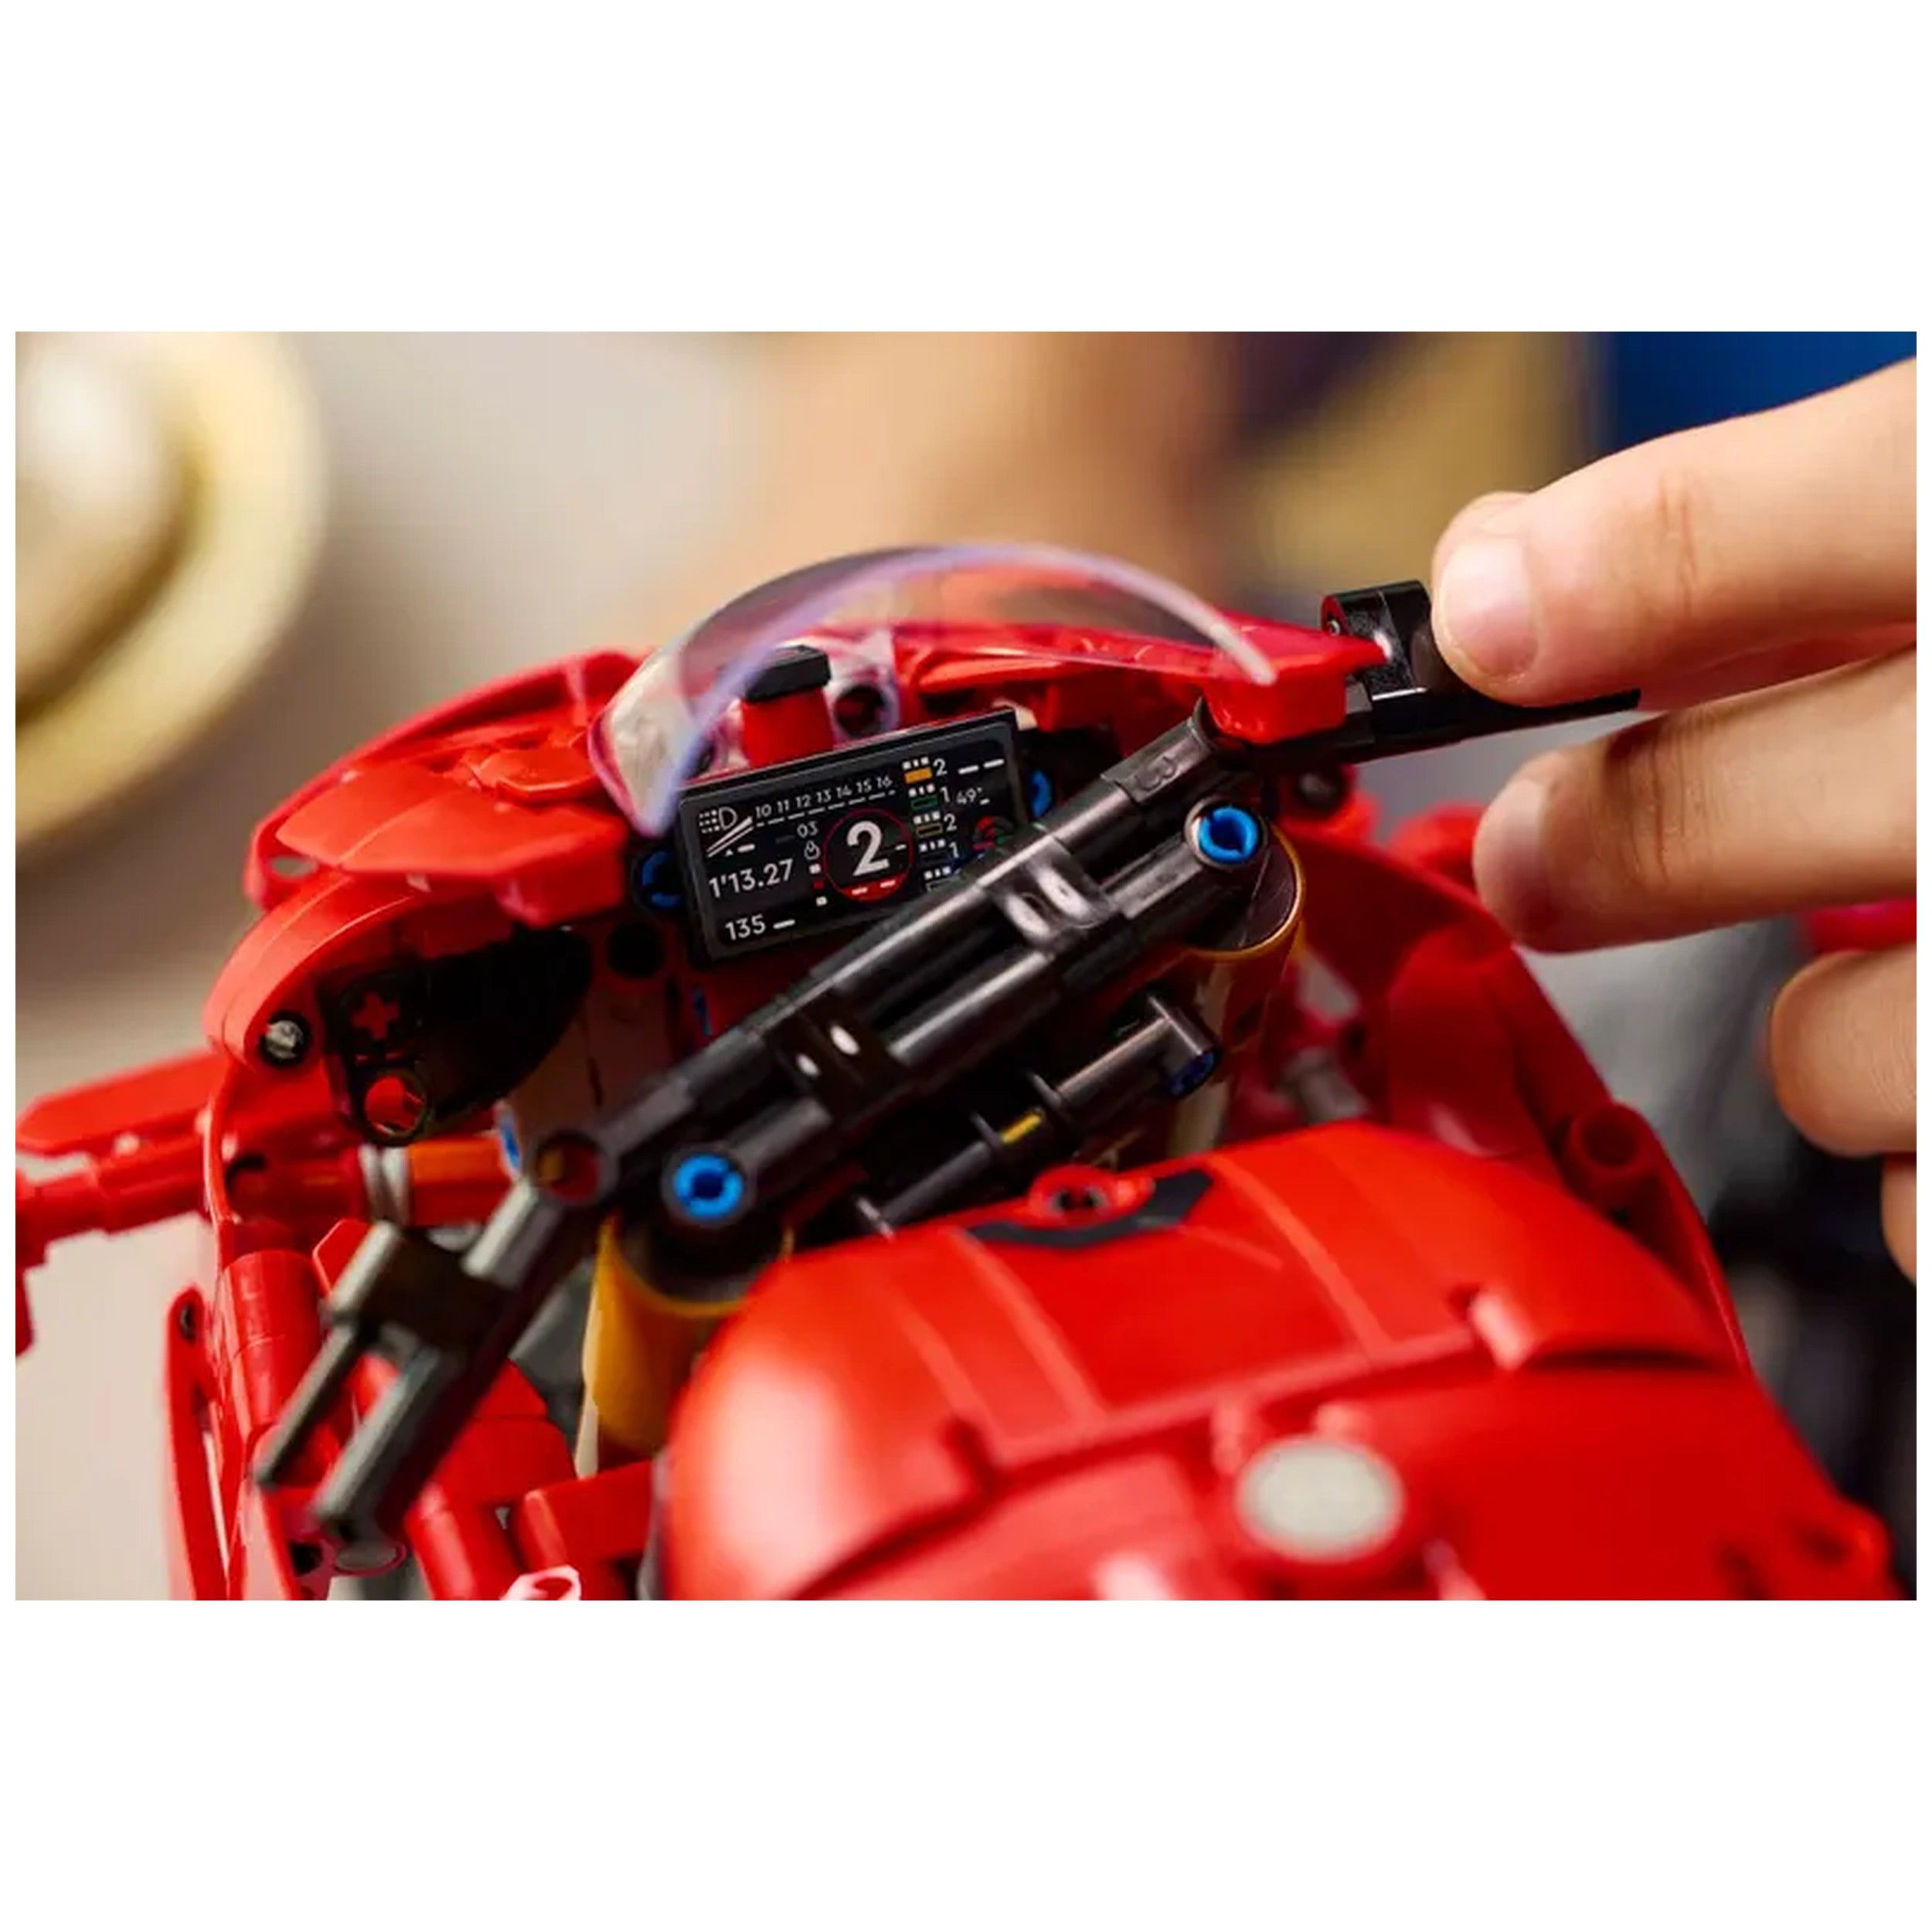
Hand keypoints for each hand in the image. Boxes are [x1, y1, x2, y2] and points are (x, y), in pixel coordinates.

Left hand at [1429, 360, 1915, 1277]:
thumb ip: (1806, 541)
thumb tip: (1526, 578)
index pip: (1842, 513)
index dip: (1632, 565)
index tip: (1487, 615)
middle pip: (1729, 812)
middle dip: (1609, 837)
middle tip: (1551, 848)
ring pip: (1834, 1052)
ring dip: (1830, 1019)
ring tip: (1918, 958)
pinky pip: (1921, 1203)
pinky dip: (1920, 1139)